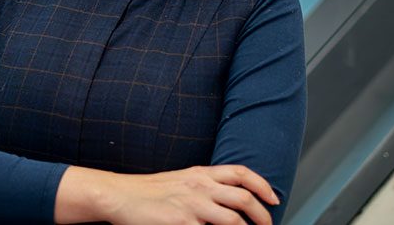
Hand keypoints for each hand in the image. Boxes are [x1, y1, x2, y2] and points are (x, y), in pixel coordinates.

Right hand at [56, 164, 278, 224]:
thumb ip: (204, 186)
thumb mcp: (180, 180)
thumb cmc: (148, 191)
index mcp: (200, 173)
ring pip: (234, 221)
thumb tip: (228, 200)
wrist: (119, 195)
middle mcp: (199, 186)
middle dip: (262, 216)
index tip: (273, 199)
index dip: (262, 186)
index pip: (241, 173)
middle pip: (244, 198)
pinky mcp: (181, 223)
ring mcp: (191, 206)